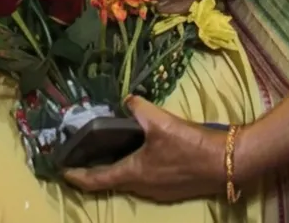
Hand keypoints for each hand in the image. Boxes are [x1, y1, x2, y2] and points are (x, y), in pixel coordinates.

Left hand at [64, 98, 226, 201]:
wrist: (226, 163)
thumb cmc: (189, 145)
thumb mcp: (161, 121)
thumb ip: (139, 108)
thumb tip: (127, 99)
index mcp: (133, 173)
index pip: (96, 180)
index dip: (76, 175)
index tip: (62, 170)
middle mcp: (142, 187)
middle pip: (111, 182)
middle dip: (95, 171)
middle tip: (84, 154)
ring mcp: (158, 190)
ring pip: (129, 180)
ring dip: (116, 169)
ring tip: (108, 150)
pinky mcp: (172, 187)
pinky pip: (144, 178)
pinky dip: (135, 168)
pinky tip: (141, 152)